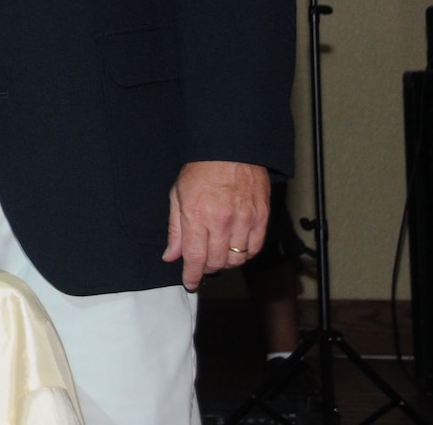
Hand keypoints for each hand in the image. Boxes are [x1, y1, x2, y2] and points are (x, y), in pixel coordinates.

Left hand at [163, 160, 269, 289]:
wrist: (230, 149)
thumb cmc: (201, 170)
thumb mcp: (178, 195)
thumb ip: (175, 229)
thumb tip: (171, 255)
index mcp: (197, 215)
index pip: (195, 258)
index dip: (191, 275)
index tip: (189, 283)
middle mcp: (221, 221)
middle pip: (216, 262)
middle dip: (206, 268)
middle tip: (201, 263)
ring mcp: (244, 220)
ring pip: (236, 259)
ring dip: (225, 263)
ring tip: (218, 254)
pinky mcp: (261, 217)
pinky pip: (255, 248)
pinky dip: (245, 255)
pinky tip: (236, 249)